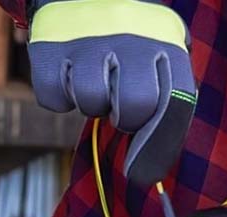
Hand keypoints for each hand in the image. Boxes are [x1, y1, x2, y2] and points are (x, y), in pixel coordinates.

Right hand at [28, 0, 196, 184]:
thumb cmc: (130, 42)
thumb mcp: (160, 58)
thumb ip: (167, 102)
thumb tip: (152, 168)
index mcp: (166, 45)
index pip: (177, 103)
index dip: (162, 140)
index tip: (147, 162)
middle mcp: (132, 38)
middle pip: (135, 106)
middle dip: (127, 118)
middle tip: (118, 105)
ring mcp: (89, 39)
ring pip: (92, 101)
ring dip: (91, 103)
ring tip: (95, 81)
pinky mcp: (50, 46)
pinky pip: (54, 99)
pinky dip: (58, 96)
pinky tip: (68, 75)